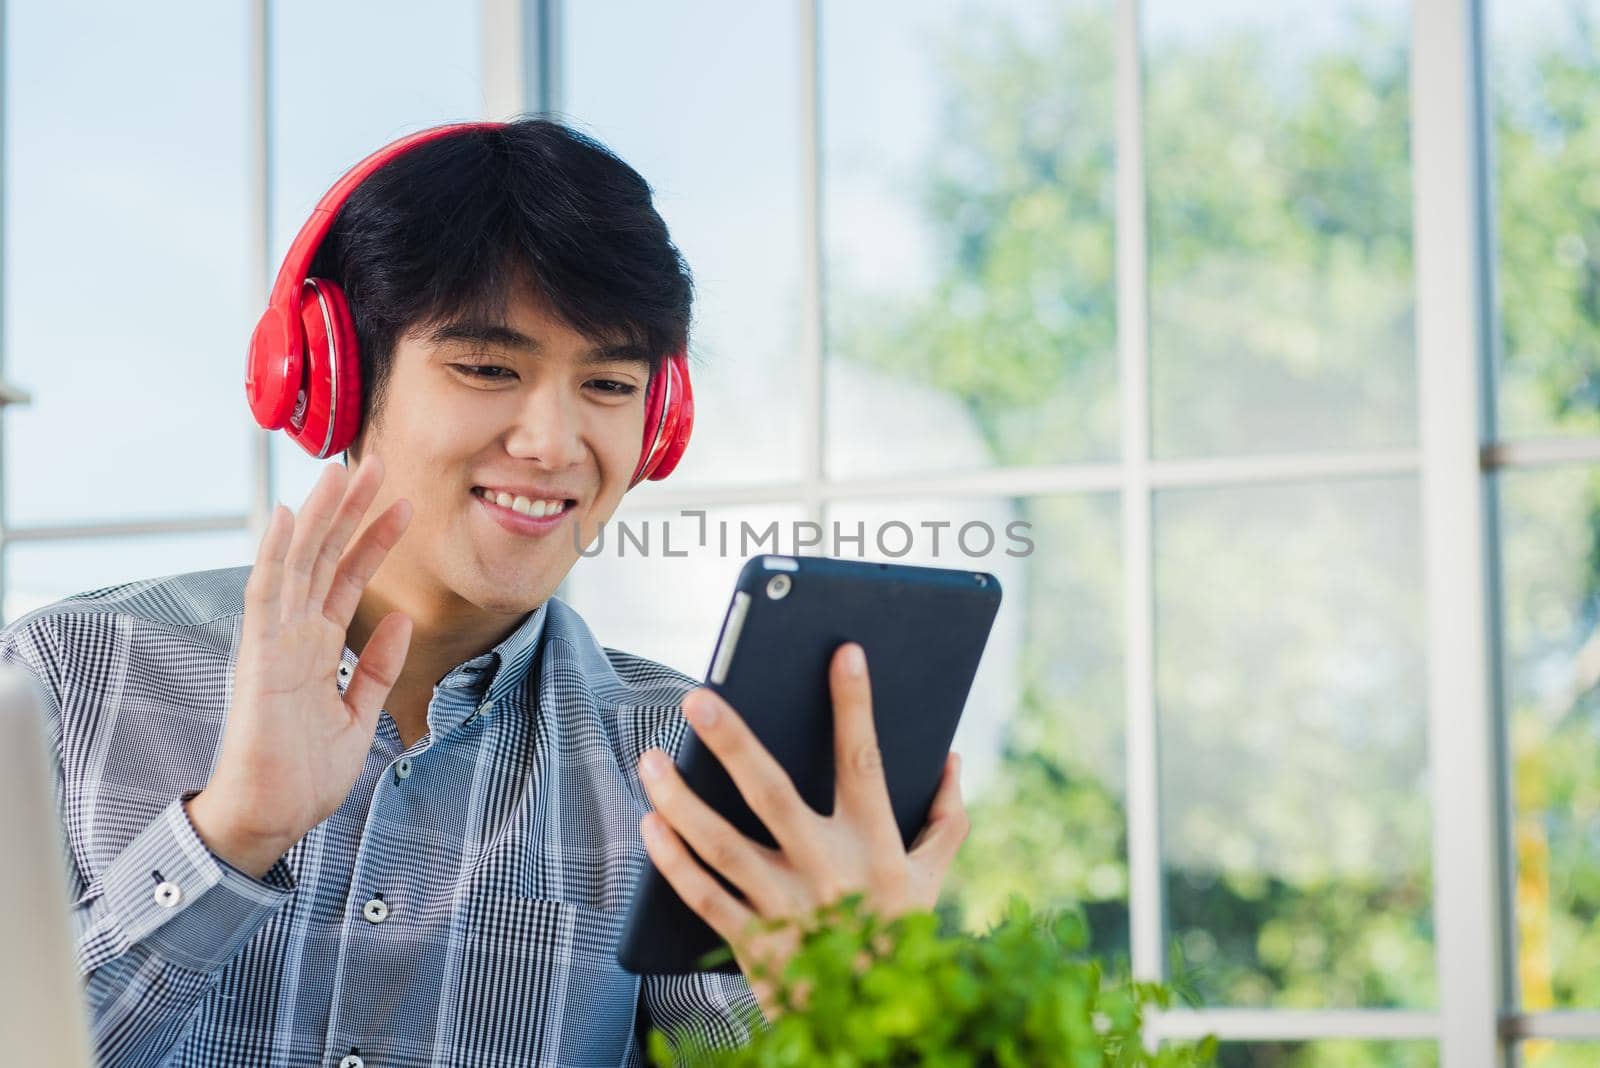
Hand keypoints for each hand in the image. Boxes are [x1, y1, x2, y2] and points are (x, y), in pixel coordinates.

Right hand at [185, 459, 412, 876]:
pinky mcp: (260, 657)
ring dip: (319, 516)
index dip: (374, 539)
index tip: (402, 504)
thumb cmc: (304, 773)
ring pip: (297, 562)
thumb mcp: (360, 714)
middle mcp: (294, 634)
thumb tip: (403, 621)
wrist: (271, 816)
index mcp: (317, 647)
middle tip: (377, 463)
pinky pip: (266, 596)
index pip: (348, 579)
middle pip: (324, 557)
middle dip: (350, 511)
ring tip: (341, 471)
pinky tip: (285, 516)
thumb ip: (378, 667)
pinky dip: (275, 554)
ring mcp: (274, 641)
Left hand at [637, 643, 969, 1014]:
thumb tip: (948, 755)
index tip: (844, 650)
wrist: (870, 1030)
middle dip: (734, 743)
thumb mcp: (931, 882)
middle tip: (698, 698)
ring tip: (651, 758)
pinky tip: (650, 823)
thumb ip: (945, 820)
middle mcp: (827, 871)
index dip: (857, 704)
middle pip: (772, 795)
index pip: (865, 760)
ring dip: (681, 800)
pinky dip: (672, 861)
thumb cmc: (897, 942)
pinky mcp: (752, 944)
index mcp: (874, 845)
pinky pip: (703, 897)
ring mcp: (784, 908)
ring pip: (722, 845)